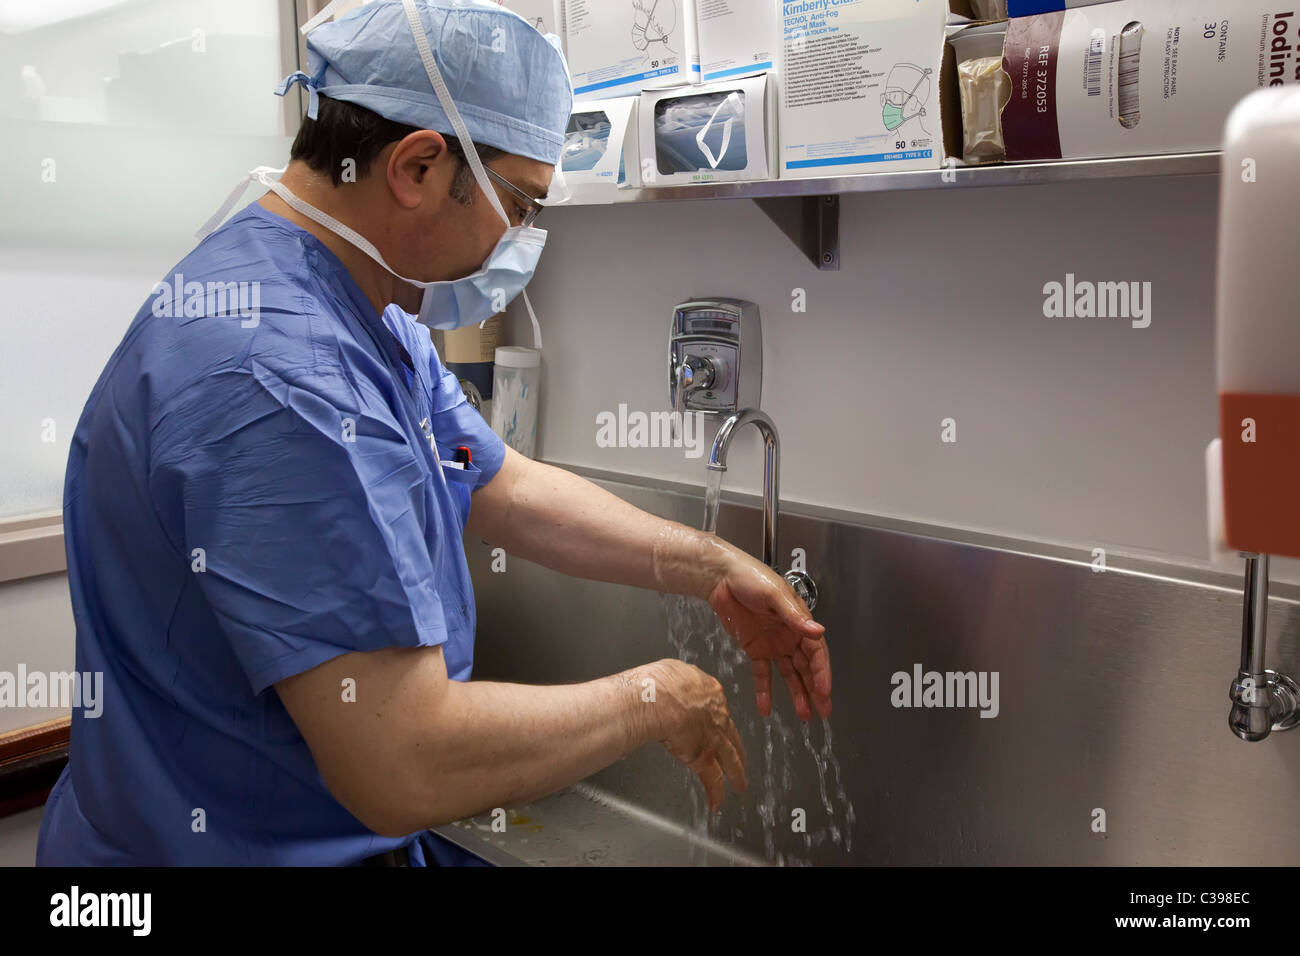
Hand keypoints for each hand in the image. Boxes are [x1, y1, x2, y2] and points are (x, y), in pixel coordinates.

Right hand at [646, 659, 746, 812]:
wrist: (658, 698)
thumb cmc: (659, 682)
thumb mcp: (674, 670)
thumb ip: (679, 679)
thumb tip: (672, 680)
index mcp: (710, 691)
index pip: (718, 707)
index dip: (718, 718)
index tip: (717, 724)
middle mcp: (717, 715)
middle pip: (732, 735)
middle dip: (737, 749)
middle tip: (742, 758)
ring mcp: (713, 738)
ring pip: (731, 759)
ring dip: (736, 774)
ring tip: (741, 785)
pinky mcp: (703, 757)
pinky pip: (713, 779)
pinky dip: (715, 793)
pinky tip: (716, 804)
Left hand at [706, 549, 830, 720]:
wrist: (721, 578)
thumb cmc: (751, 577)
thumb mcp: (775, 594)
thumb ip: (794, 616)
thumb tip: (817, 631)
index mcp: (799, 621)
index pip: (816, 652)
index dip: (822, 672)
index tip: (824, 691)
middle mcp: (789, 635)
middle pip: (806, 667)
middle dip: (816, 689)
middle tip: (823, 711)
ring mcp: (773, 643)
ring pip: (788, 674)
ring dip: (796, 694)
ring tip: (804, 715)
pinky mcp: (755, 648)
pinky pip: (762, 673)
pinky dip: (764, 691)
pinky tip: (766, 708)